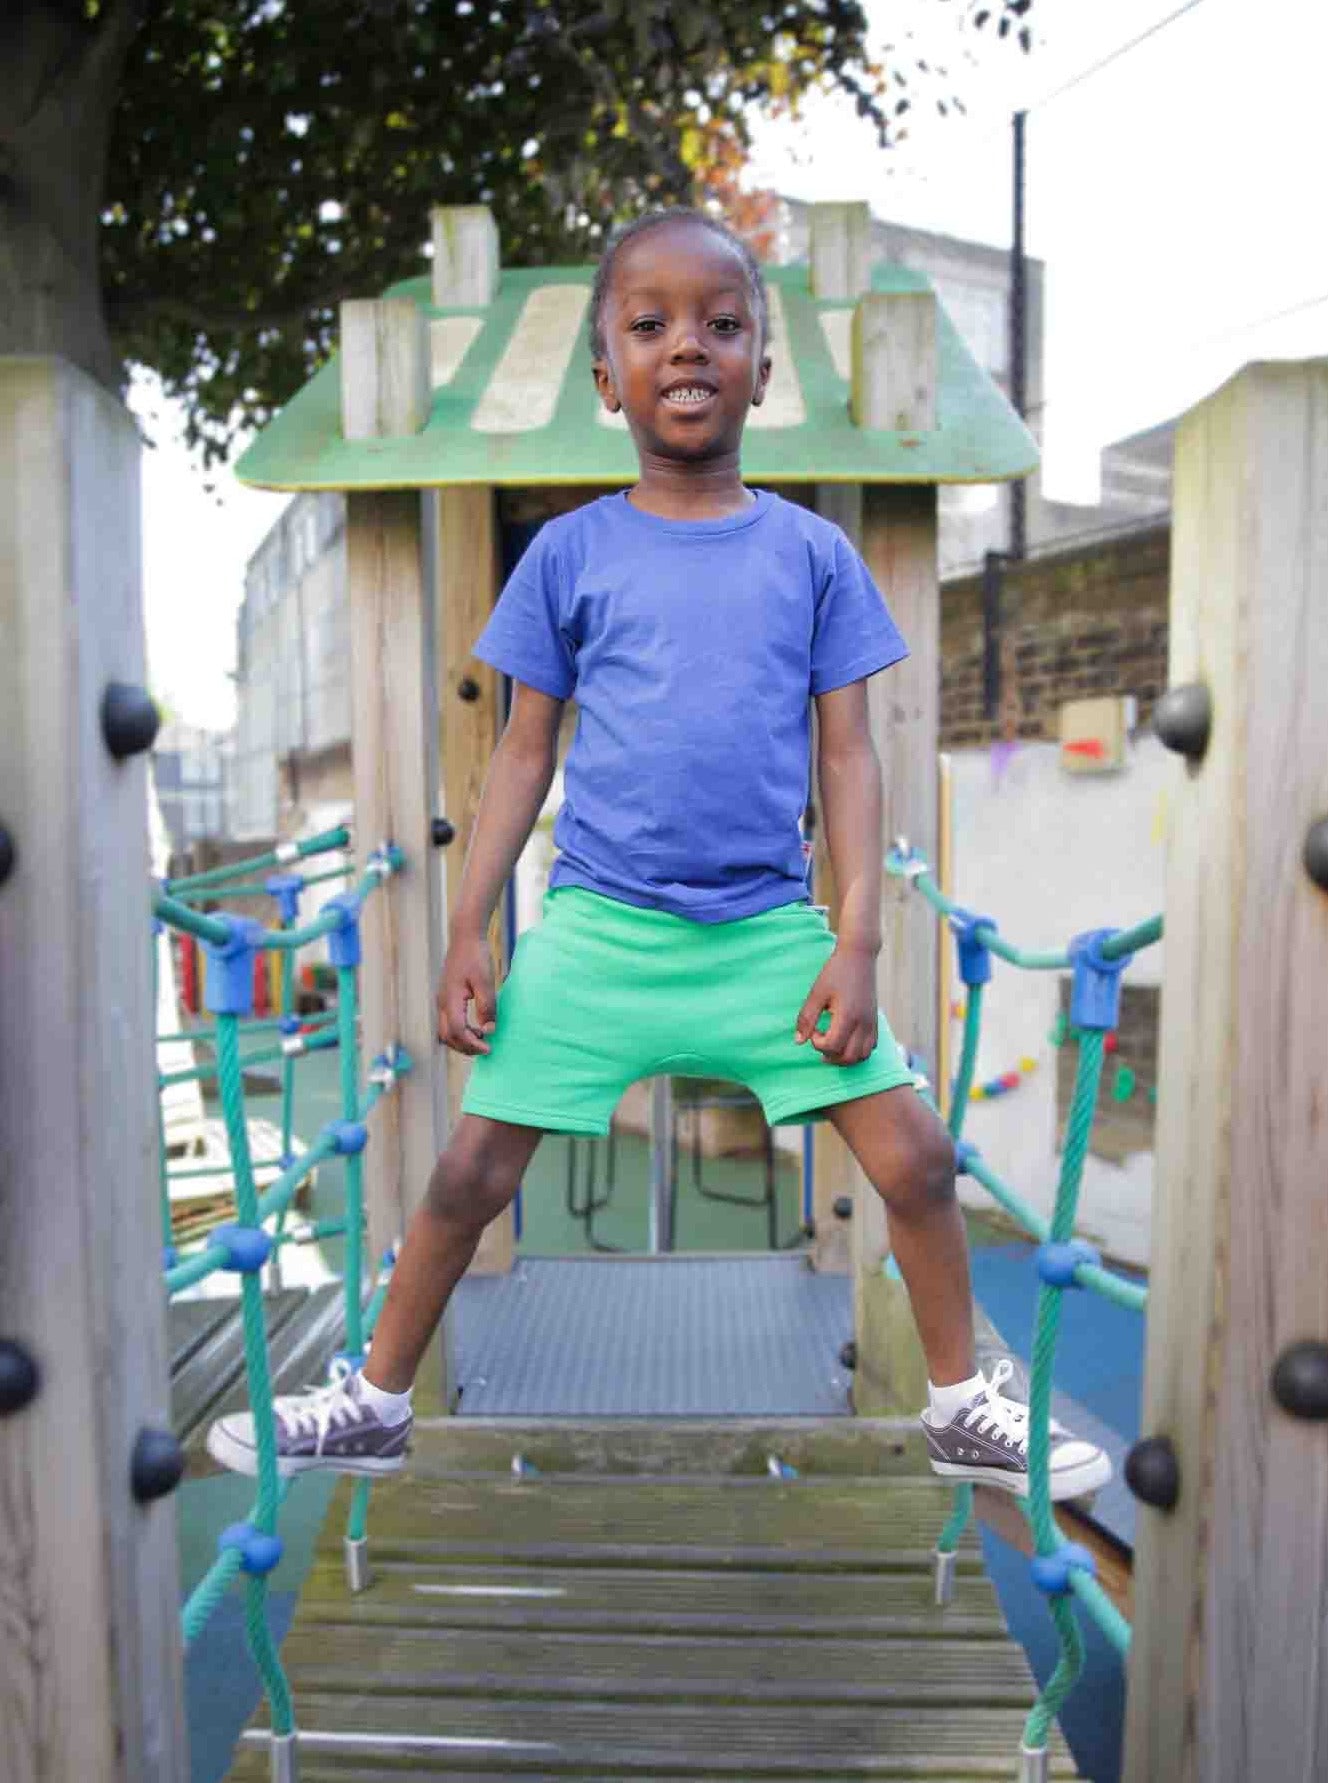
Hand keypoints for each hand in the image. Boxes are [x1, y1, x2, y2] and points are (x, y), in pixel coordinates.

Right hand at [437, 932, 497, 1055]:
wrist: (465, 936)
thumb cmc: (476, 956)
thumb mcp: (486, 981)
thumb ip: (487, 1006)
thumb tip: (489, 1030)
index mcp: (450, 1000)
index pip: (457, 1032)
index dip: (472, 1044)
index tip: (489, 1047)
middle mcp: (442, 1002)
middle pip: (448, 1036)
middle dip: (465, 1047)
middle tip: (486, 1048)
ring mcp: (442, 1000)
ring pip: (446, 1031)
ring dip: (462, 1040)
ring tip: (482, 1038)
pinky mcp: (446, 997)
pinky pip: (449, 1022)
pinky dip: (460, 1031)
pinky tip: (476, 1028)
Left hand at [794, 946, 877, 1065]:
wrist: (859, 957)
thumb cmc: (835, 972)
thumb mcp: (816, 993)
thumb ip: (807, 1018)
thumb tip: (799, 1041)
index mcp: (847, 1016)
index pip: (832, 1045)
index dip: (818, 1043)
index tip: (814, 1030)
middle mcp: (863, 1023)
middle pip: (848, 1057)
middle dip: (831, 1057)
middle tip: (820, 1043)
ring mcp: (872, 1024)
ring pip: (862, 1056)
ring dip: (845, 1058)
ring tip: (832, 1046)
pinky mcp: (875, 1021)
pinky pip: (870, 1047)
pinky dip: (857, 1052)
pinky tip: (845, 1041)